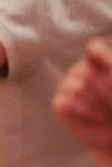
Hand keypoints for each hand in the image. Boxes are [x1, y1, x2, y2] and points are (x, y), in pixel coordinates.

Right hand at [53, 39, 111, 166]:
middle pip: (89, 74)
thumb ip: (107, 61)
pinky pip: (67, 104)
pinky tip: (94, 120)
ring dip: (98, 107)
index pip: (94, 50)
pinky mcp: (60, 103)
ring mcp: (67, 87)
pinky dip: (84, 115)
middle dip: (107, 93)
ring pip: (77, 90)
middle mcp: (80, 71)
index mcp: (97, 61)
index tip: (111, 75)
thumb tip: (91, 47)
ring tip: (107, 114)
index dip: (105, 62)